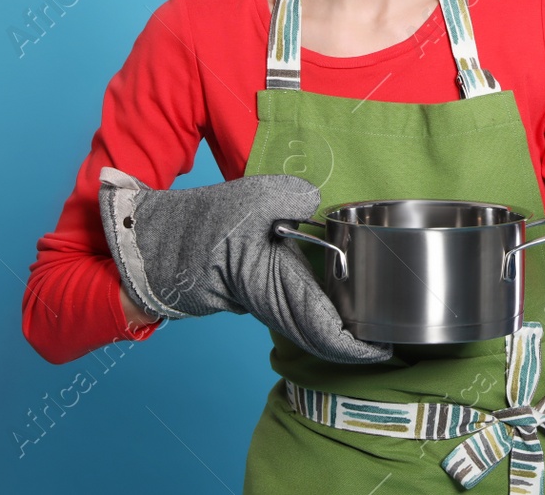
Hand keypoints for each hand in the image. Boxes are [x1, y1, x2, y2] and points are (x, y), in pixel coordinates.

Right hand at [98, 168, 392, 364]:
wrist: (154, 244)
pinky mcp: (254, 290)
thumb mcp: (255, 198)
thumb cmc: (202, 226)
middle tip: (389, 332)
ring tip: (370, 314)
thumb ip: (296, 197)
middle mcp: (273, 303)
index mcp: (277, 288)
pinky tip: (336, 292)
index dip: (358, 346)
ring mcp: (262, 300)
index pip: (326, 331)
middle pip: (323, 334)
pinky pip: (295, 309)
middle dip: (356, 341)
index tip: (386, 347)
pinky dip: (318, 309)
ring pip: (309, 322)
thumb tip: (317, 204)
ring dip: (338, 324)